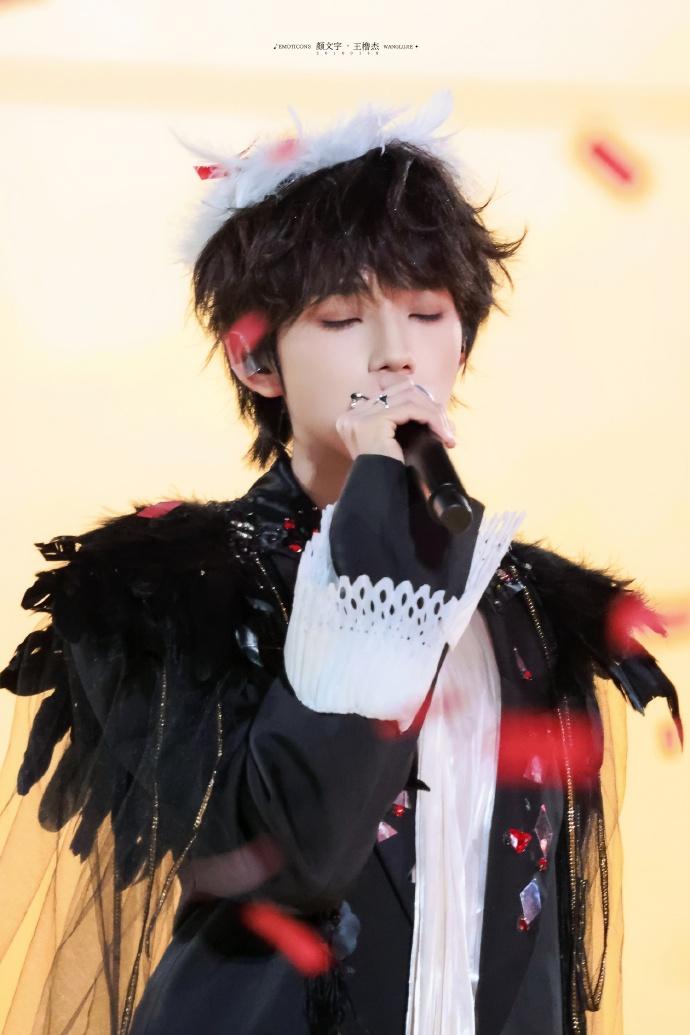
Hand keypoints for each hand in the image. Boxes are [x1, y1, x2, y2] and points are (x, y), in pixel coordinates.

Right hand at [335, 378, 456, 462]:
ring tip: (447, 433)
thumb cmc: (388, 474)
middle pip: (402, 390)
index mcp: (354, 416)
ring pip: (410, 397)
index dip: (420, 403)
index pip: (393, 393)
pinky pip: (411, 409)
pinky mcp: (375, 421)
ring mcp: (361, 415)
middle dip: (429, 406)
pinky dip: (431, 418)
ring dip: (434, 413)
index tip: (438, 422)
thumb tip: (434, 407)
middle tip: (447, 428)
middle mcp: (353, 412)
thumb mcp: (393, 442)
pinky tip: (442, 434)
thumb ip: (402, 422)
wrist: (378, 494)